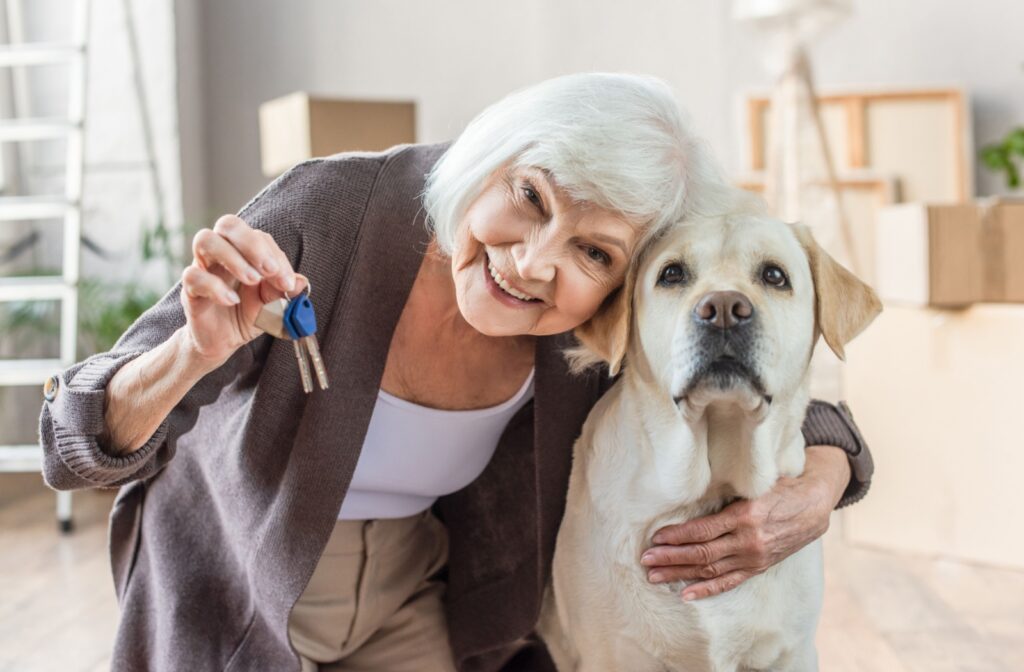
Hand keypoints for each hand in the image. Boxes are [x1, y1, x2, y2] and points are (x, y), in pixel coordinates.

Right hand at [181, 214, 307, 366]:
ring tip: (252, 281)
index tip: (287, 282)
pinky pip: (192, 276)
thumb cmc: (248, 314)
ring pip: (205, 239)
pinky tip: (232, 301)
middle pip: (228, 224)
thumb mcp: (273, 304)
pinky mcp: (189, 290)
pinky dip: (215, 287)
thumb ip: (284, 291)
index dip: (275, 255)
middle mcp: (221, 253)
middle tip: (269, 270)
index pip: (258, 237)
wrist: (224, 341)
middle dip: (252, 243)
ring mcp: (202, 268)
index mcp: (243, 251)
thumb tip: (301, 281)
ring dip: (233, 258)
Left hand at [639, 445, 849, 600]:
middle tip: (646, 559)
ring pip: (710, 570)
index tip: (656, 537)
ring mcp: (753, 557)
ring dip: (680, 574)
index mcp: (745, 516)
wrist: (813, 507)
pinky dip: (706, 589)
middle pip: (702, 553)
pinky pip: (728, 582)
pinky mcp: (758, 567)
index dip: (677, 536)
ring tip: (654, 576)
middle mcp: (748, 541)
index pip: (703, 530)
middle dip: (670, 557)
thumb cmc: (779, 488)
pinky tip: (685, 593)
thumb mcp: (753, 484)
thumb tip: (688, 488)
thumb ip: (726, 492)